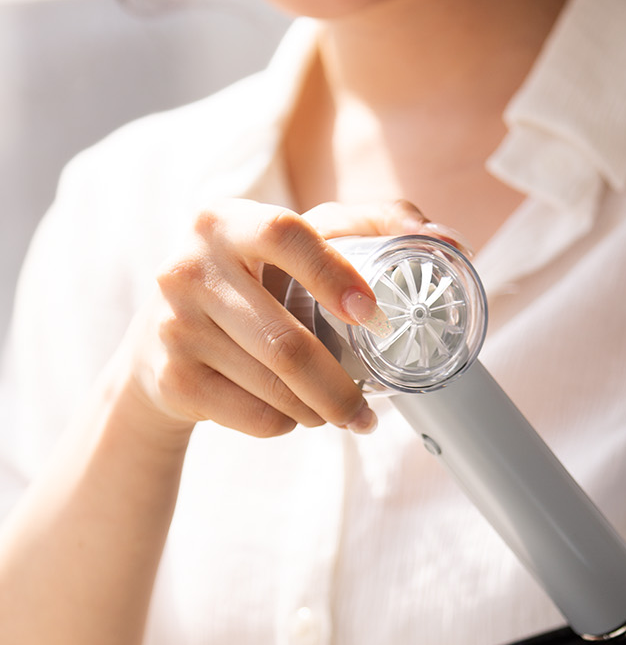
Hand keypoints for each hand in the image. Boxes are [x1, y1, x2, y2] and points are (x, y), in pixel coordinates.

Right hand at [123, 196, 454, 441]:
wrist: (154, 348)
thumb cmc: (249, 285)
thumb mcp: (291, 244)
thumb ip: (370, 229)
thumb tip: (452, 241)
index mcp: (226, 221)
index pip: (285, 235)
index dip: (333, 273)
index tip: (372, 312)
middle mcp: (189, 266)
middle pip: (285, 341)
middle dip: (340, 387)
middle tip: (370, 412)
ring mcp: (172, 324)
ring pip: (274, 386)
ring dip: (318, 409)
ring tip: (334, 411)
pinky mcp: (169, 378)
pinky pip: (254, 415)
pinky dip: (285, 423)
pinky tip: (287, 412)